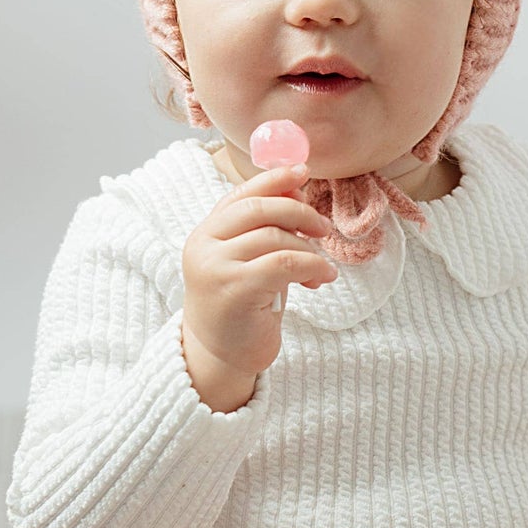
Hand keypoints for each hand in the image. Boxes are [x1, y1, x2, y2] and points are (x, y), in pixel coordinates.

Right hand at [179, 162, 337, 409]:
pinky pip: (284, 263)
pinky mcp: (235, 290)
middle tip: (323, 228)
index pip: (241, 194)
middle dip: (299, 212)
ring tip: (320, 268)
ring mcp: (216, 267)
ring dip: (309, 249)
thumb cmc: (241, 306)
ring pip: (276, 237)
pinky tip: (321, 278)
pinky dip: (311, 265)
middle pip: (260, 209)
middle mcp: (204, 246)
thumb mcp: (251, 260)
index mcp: (205, 233)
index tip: (303, 171)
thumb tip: (296, 186)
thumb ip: (266, 227)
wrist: (221, 356)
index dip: (274, 179)